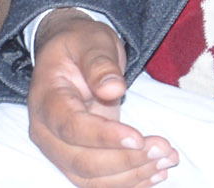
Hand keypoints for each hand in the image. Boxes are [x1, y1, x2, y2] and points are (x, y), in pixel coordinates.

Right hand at [28, 10, 177, 187]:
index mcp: (46, 100)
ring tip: (167, 160)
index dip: (104, 137)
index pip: (71, 127)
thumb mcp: (90, 41)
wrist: (72, 54)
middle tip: (163, 148)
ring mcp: (60, 150)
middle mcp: (47, 132)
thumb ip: (99, 63)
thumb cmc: (80, 44)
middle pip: (82, 161)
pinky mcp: (77, 159)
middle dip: (125, 161)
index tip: (138, 137)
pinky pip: (99, 181)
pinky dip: (128, 181)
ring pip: (91, 178)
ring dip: (131, 175)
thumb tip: (113, 89)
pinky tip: (156, 172)